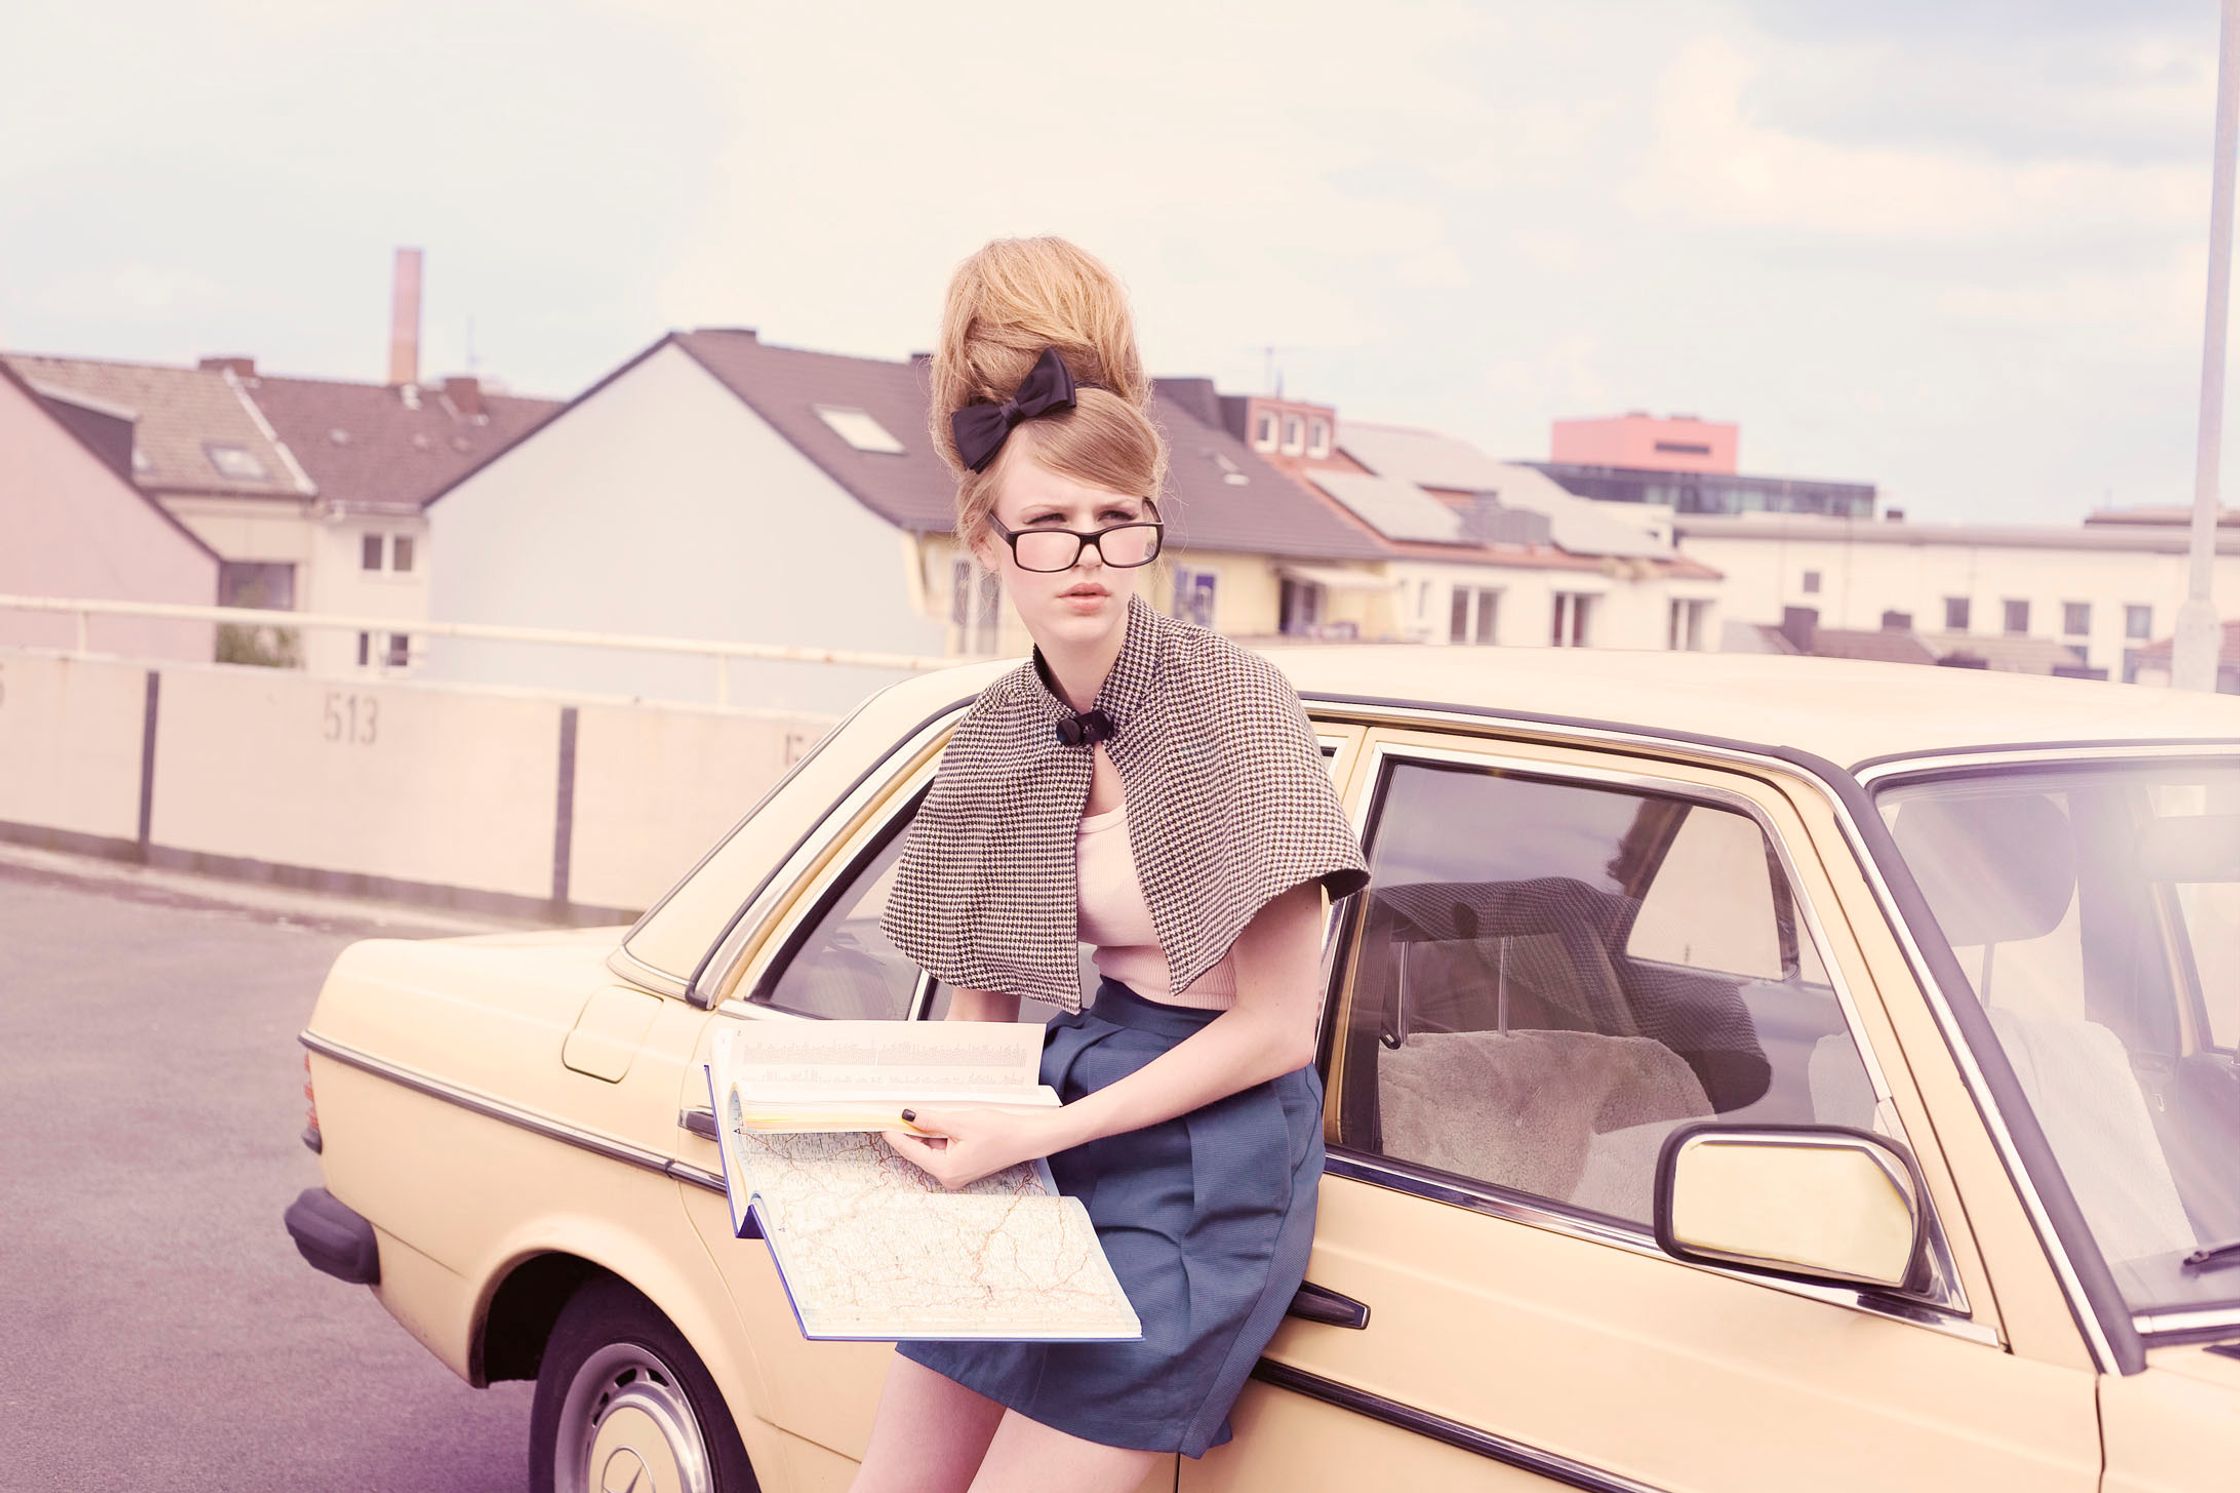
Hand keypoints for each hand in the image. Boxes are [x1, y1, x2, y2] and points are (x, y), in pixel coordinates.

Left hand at [879, 1104, 1064, 1189]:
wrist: (1026, 1138)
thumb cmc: (998, 1131)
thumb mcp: (959, 1121)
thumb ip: (931, 1120)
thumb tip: (906, 1117)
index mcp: (945, 1170)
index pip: (910, 1150)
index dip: (894, 1134)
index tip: (879, 1120)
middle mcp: (948, 1176)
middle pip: (919, 1150)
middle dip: (910, 1130)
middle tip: (894, 1110)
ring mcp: (955, 1173)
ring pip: (930, 1148)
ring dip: (925, 1131)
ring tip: (919, 1111)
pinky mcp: (961, 1166)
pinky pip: (942, 1149)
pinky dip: (937, 1135)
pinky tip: (936, 1120)